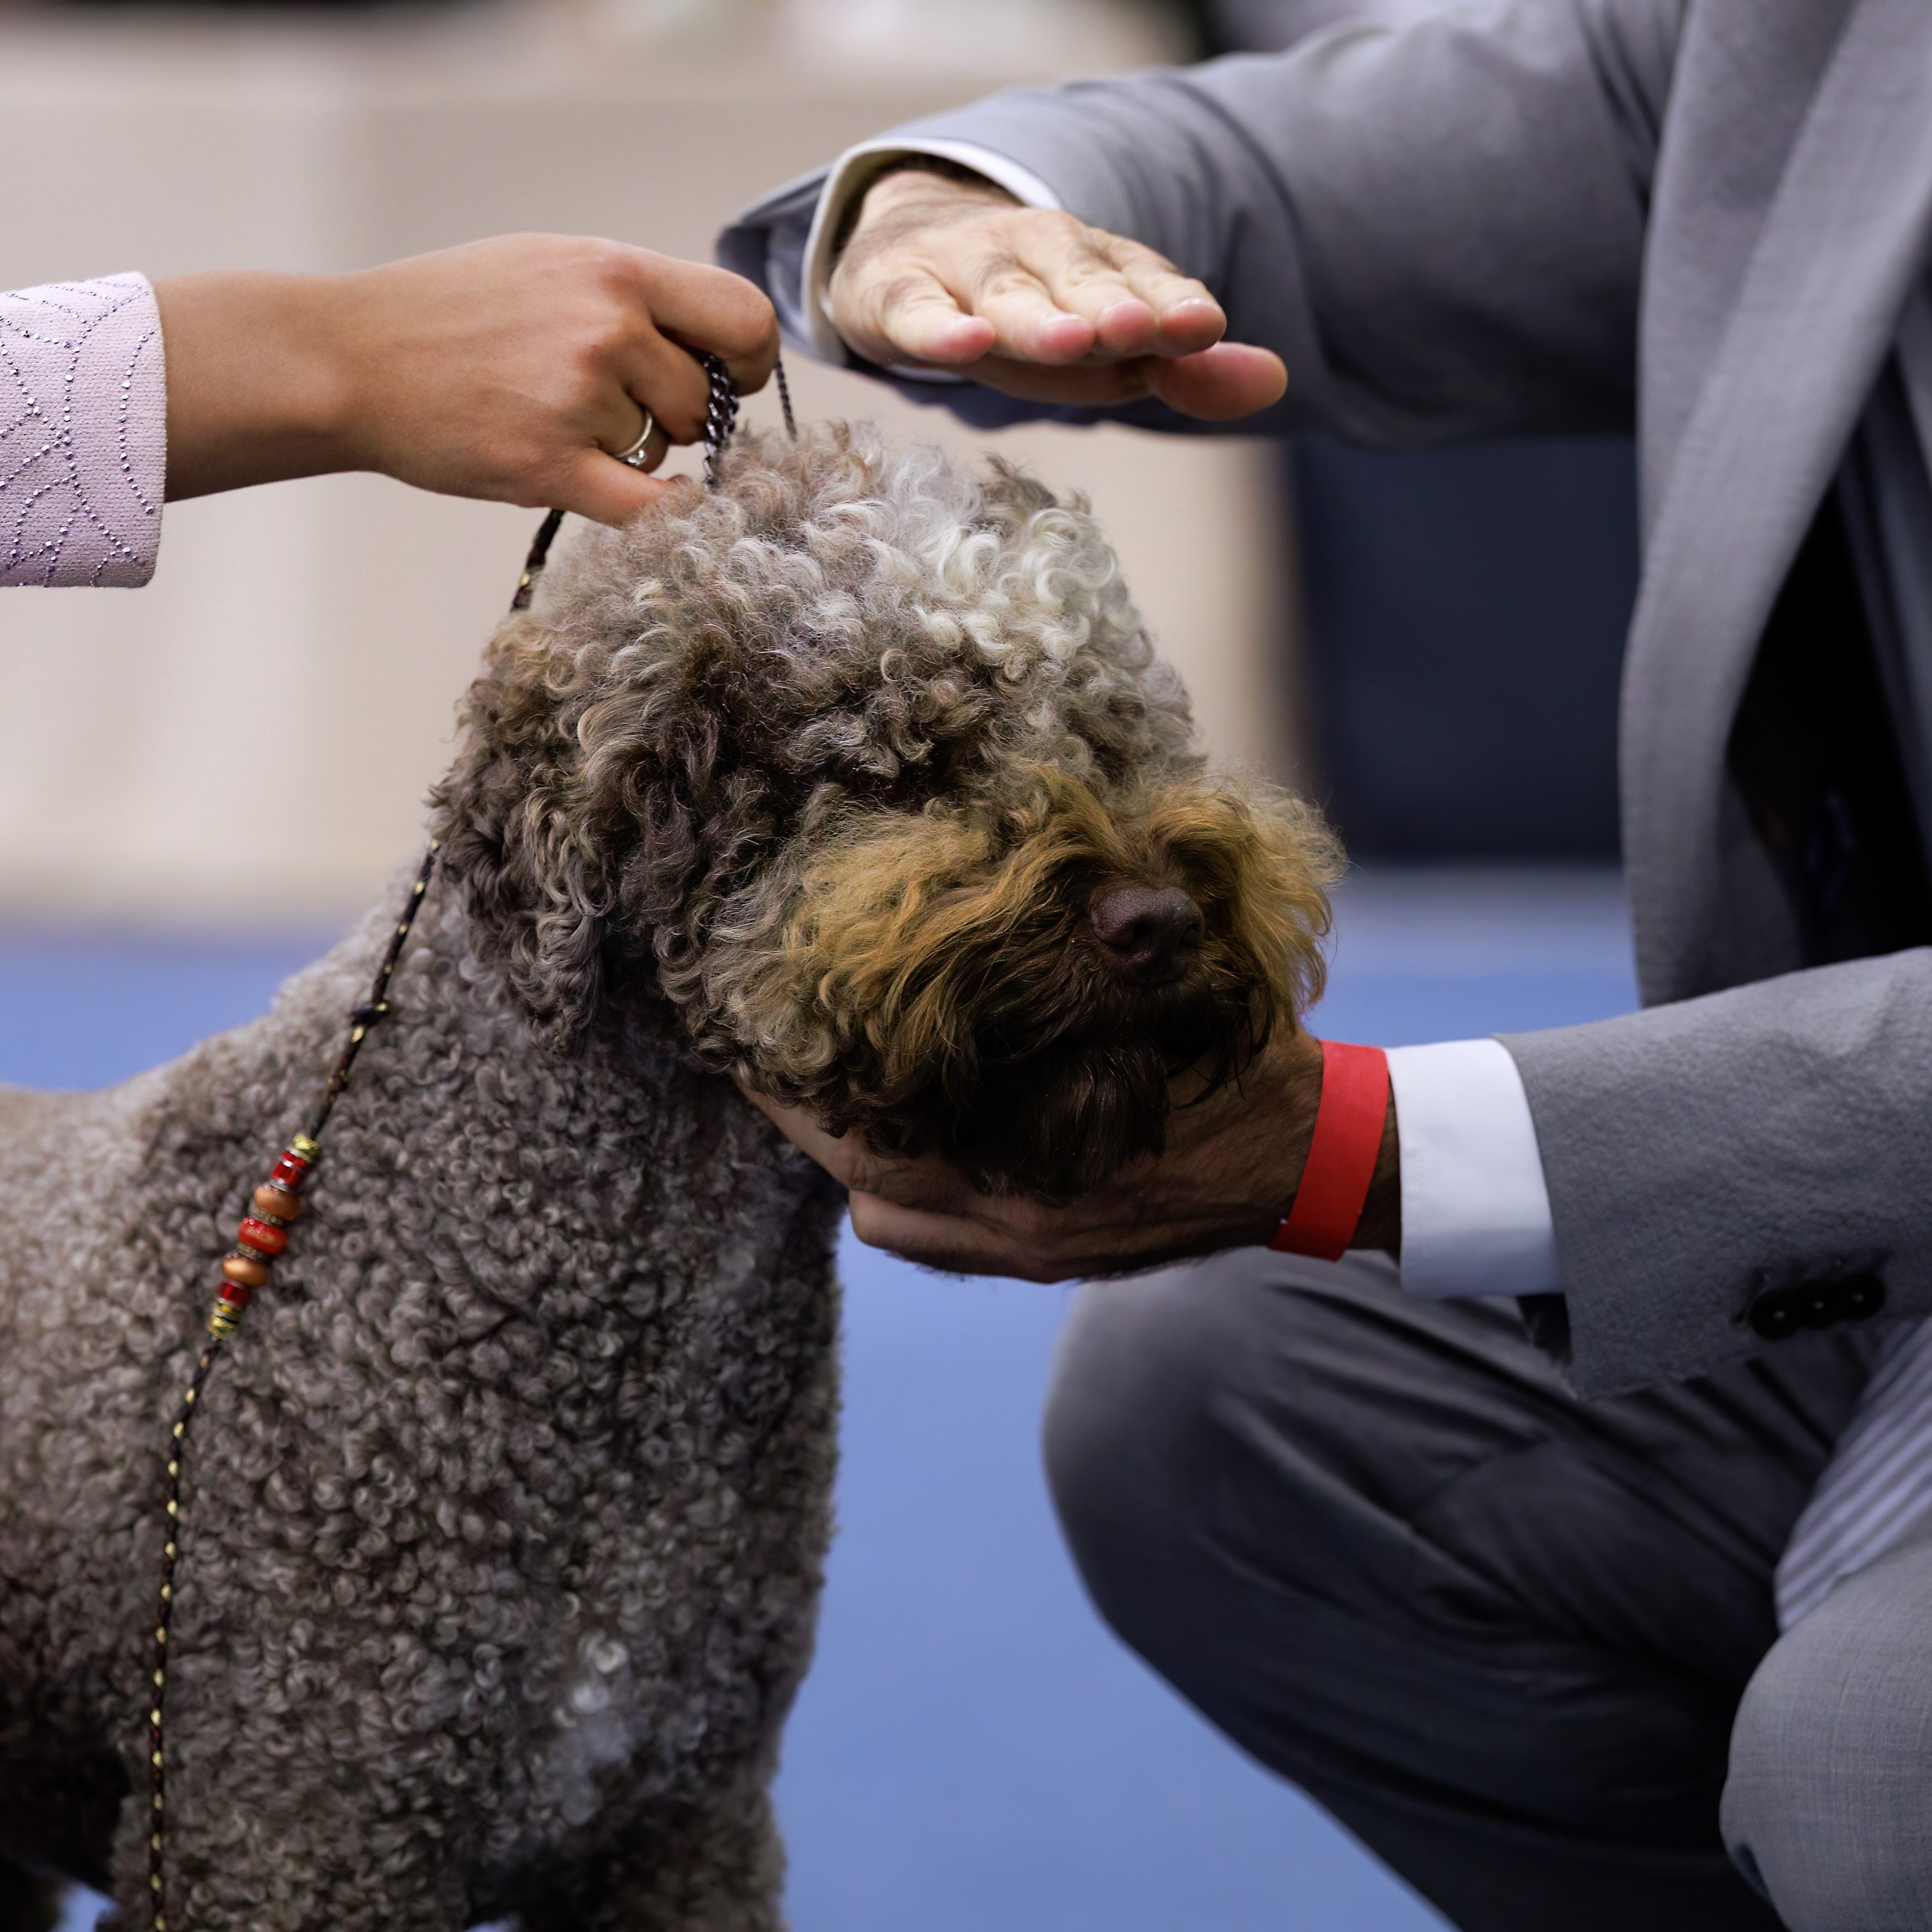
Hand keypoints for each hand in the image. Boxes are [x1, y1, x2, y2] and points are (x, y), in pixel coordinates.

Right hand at [154, 236, 778, 521]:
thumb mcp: (549, 266)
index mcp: (614, 270)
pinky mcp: (549, 465)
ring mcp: (578, 397)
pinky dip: (662, 514)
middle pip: (706, 401)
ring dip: (633, 453)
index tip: (728, 379)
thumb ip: (633, 297)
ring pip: (664, 451)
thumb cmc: (452, 314)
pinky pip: (648, 508)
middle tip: (619, 412)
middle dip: (680, 417)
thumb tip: (713, 350)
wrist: (351, 358)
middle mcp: (605, 328)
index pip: (743, 318)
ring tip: (561, 425)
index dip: (748, 361)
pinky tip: (654, 507)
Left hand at [743, 1029, 1399, 1280]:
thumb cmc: (1243, 1063)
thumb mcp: (1167, 995)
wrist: (1315, 1160)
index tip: (754, 1038)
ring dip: (850, 1160)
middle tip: (762, 1061)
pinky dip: (900, 1191)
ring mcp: (1035, 1246)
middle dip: (807, 1124)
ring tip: (825, 1093)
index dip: (803, 1094)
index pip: (877, 1141)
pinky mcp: (1049, 1256)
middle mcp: (1023, 1222)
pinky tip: (899, 1137)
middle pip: (865, 1188)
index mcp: (1042, 1165)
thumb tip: (1016, 893)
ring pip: (893, 1222)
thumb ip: (1085, 966)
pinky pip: (937, 1239)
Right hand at [827, 166, 1287, 420]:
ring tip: (1072, 341)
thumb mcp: (1106, 347)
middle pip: (1078, 280)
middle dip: (1111, 305)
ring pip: (1004, 292)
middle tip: (1141, 330)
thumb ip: (1186, 370)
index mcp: (1096, 266)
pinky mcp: (898, 295)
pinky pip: (918, 312)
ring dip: (1038, 317)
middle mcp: (1035, 256)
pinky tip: (964, 343)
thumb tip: (1276, 381)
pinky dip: (939, 328)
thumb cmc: (1025, 313)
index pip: (1140, 279)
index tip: (1202, 326)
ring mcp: (965, 271)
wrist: (901, 249)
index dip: (1169, 303)